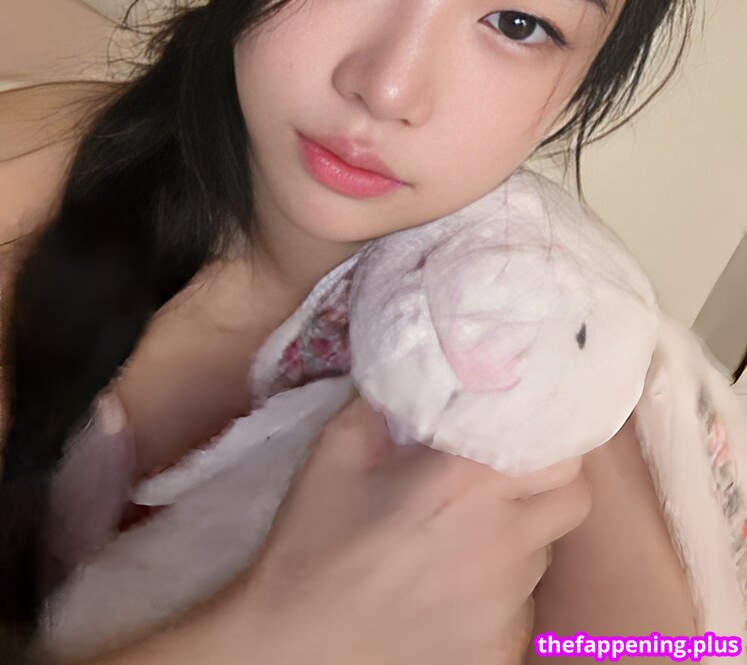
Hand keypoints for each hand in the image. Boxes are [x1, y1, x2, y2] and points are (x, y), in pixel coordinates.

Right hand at [236, 393, 590, 664]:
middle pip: (570, 502)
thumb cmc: (311, 548)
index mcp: (468, 485)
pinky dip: (496, 594)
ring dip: (516, 538)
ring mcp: (506, 608)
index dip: (548, 440)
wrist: (290, 652)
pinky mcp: (498, 654)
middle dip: (547, 484)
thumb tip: (416, 373)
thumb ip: (384, 402)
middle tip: (503, 477)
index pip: (562, 455)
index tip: (522, 431)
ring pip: (541, 554)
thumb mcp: (336, 451)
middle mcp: (503, 545)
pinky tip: (448, 589)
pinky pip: (518, 608)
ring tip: (463, 538)